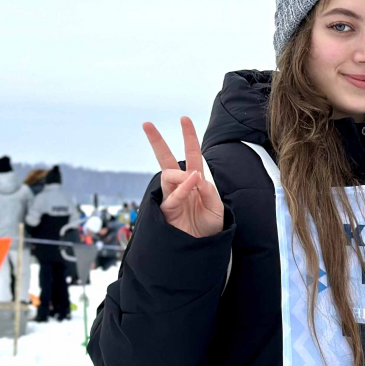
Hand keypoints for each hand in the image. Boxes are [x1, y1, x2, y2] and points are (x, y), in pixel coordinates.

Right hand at [143, 117, 222, 238]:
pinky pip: (172, 196)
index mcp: (195, 181)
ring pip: (168, 176)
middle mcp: (180, 185)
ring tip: (192, 179)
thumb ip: (209, 192)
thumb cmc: (209, 227)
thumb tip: (197, 177)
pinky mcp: (166, 210)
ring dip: (180, 174)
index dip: (189, 137)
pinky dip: (182, 188)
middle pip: (166, 159)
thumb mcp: (217, 208)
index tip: (184, 119)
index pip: (192, 155)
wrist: (201, 247)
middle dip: (157, 142)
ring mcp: (171, 196)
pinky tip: (191, 182)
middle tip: (147, 124)